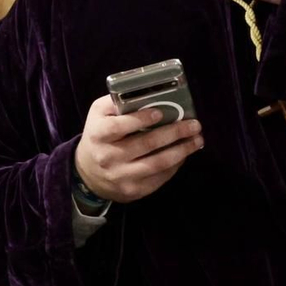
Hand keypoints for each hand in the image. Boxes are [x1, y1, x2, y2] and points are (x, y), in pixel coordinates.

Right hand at [73, 92, 203, 204]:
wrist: (88, 173)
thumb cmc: (99, 136)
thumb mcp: (98, 115)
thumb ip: (116, 103)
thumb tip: (147, 94)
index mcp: (98, 135)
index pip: (118, 126)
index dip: (140, 119)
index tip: (160, 112)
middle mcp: (108, 157)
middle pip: (146, 144)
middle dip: (174, 133)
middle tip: (194, 125)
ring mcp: (121, 176)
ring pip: (158, 163)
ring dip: (182, 151)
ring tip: (197, 140)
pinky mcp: (133, 190)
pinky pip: (160, 177)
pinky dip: (176, 165)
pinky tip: (184, 154)